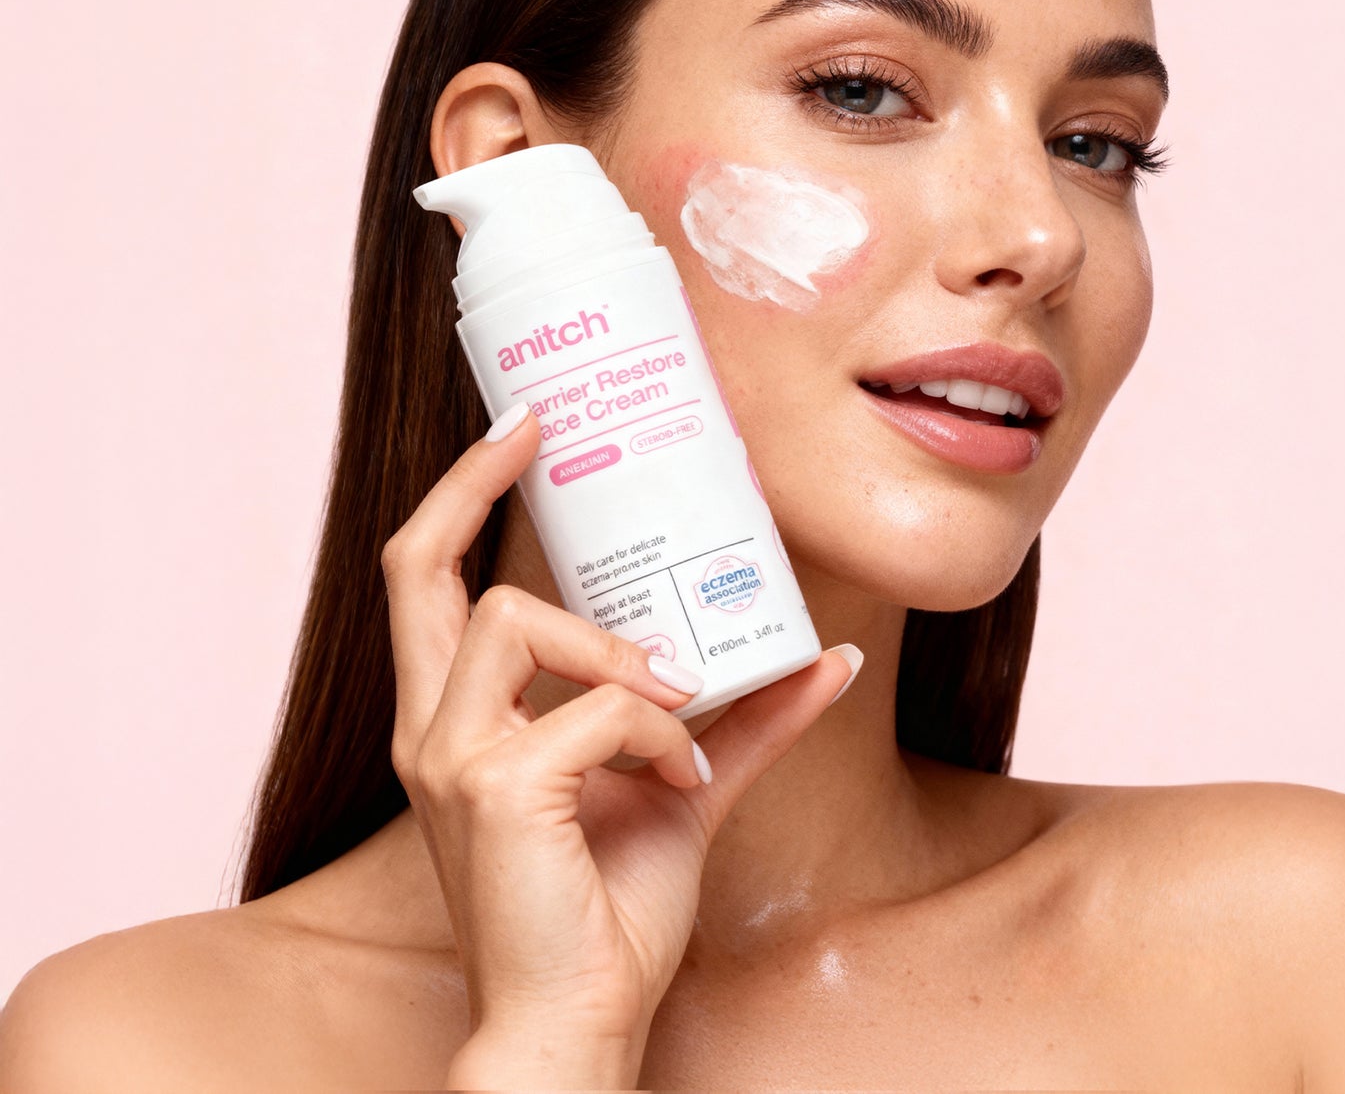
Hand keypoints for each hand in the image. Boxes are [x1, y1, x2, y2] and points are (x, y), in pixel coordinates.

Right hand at [381, 405, 859, 1086]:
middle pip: (414, 565)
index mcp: (458, 717)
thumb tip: (827, 656)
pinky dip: (654, 729)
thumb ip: (743, 720)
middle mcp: (431, 726)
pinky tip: (677, 777)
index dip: (461, 494)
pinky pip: (593, 708)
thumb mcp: (680, 787)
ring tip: (677, 702)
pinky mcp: (492, 788)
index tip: (518, 428)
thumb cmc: (605, 912)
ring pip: (517, 617)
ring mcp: (451, 755)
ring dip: (615, 650)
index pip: (426, 579)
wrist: (577, 1022)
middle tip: (535, 426)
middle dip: (470, 480)